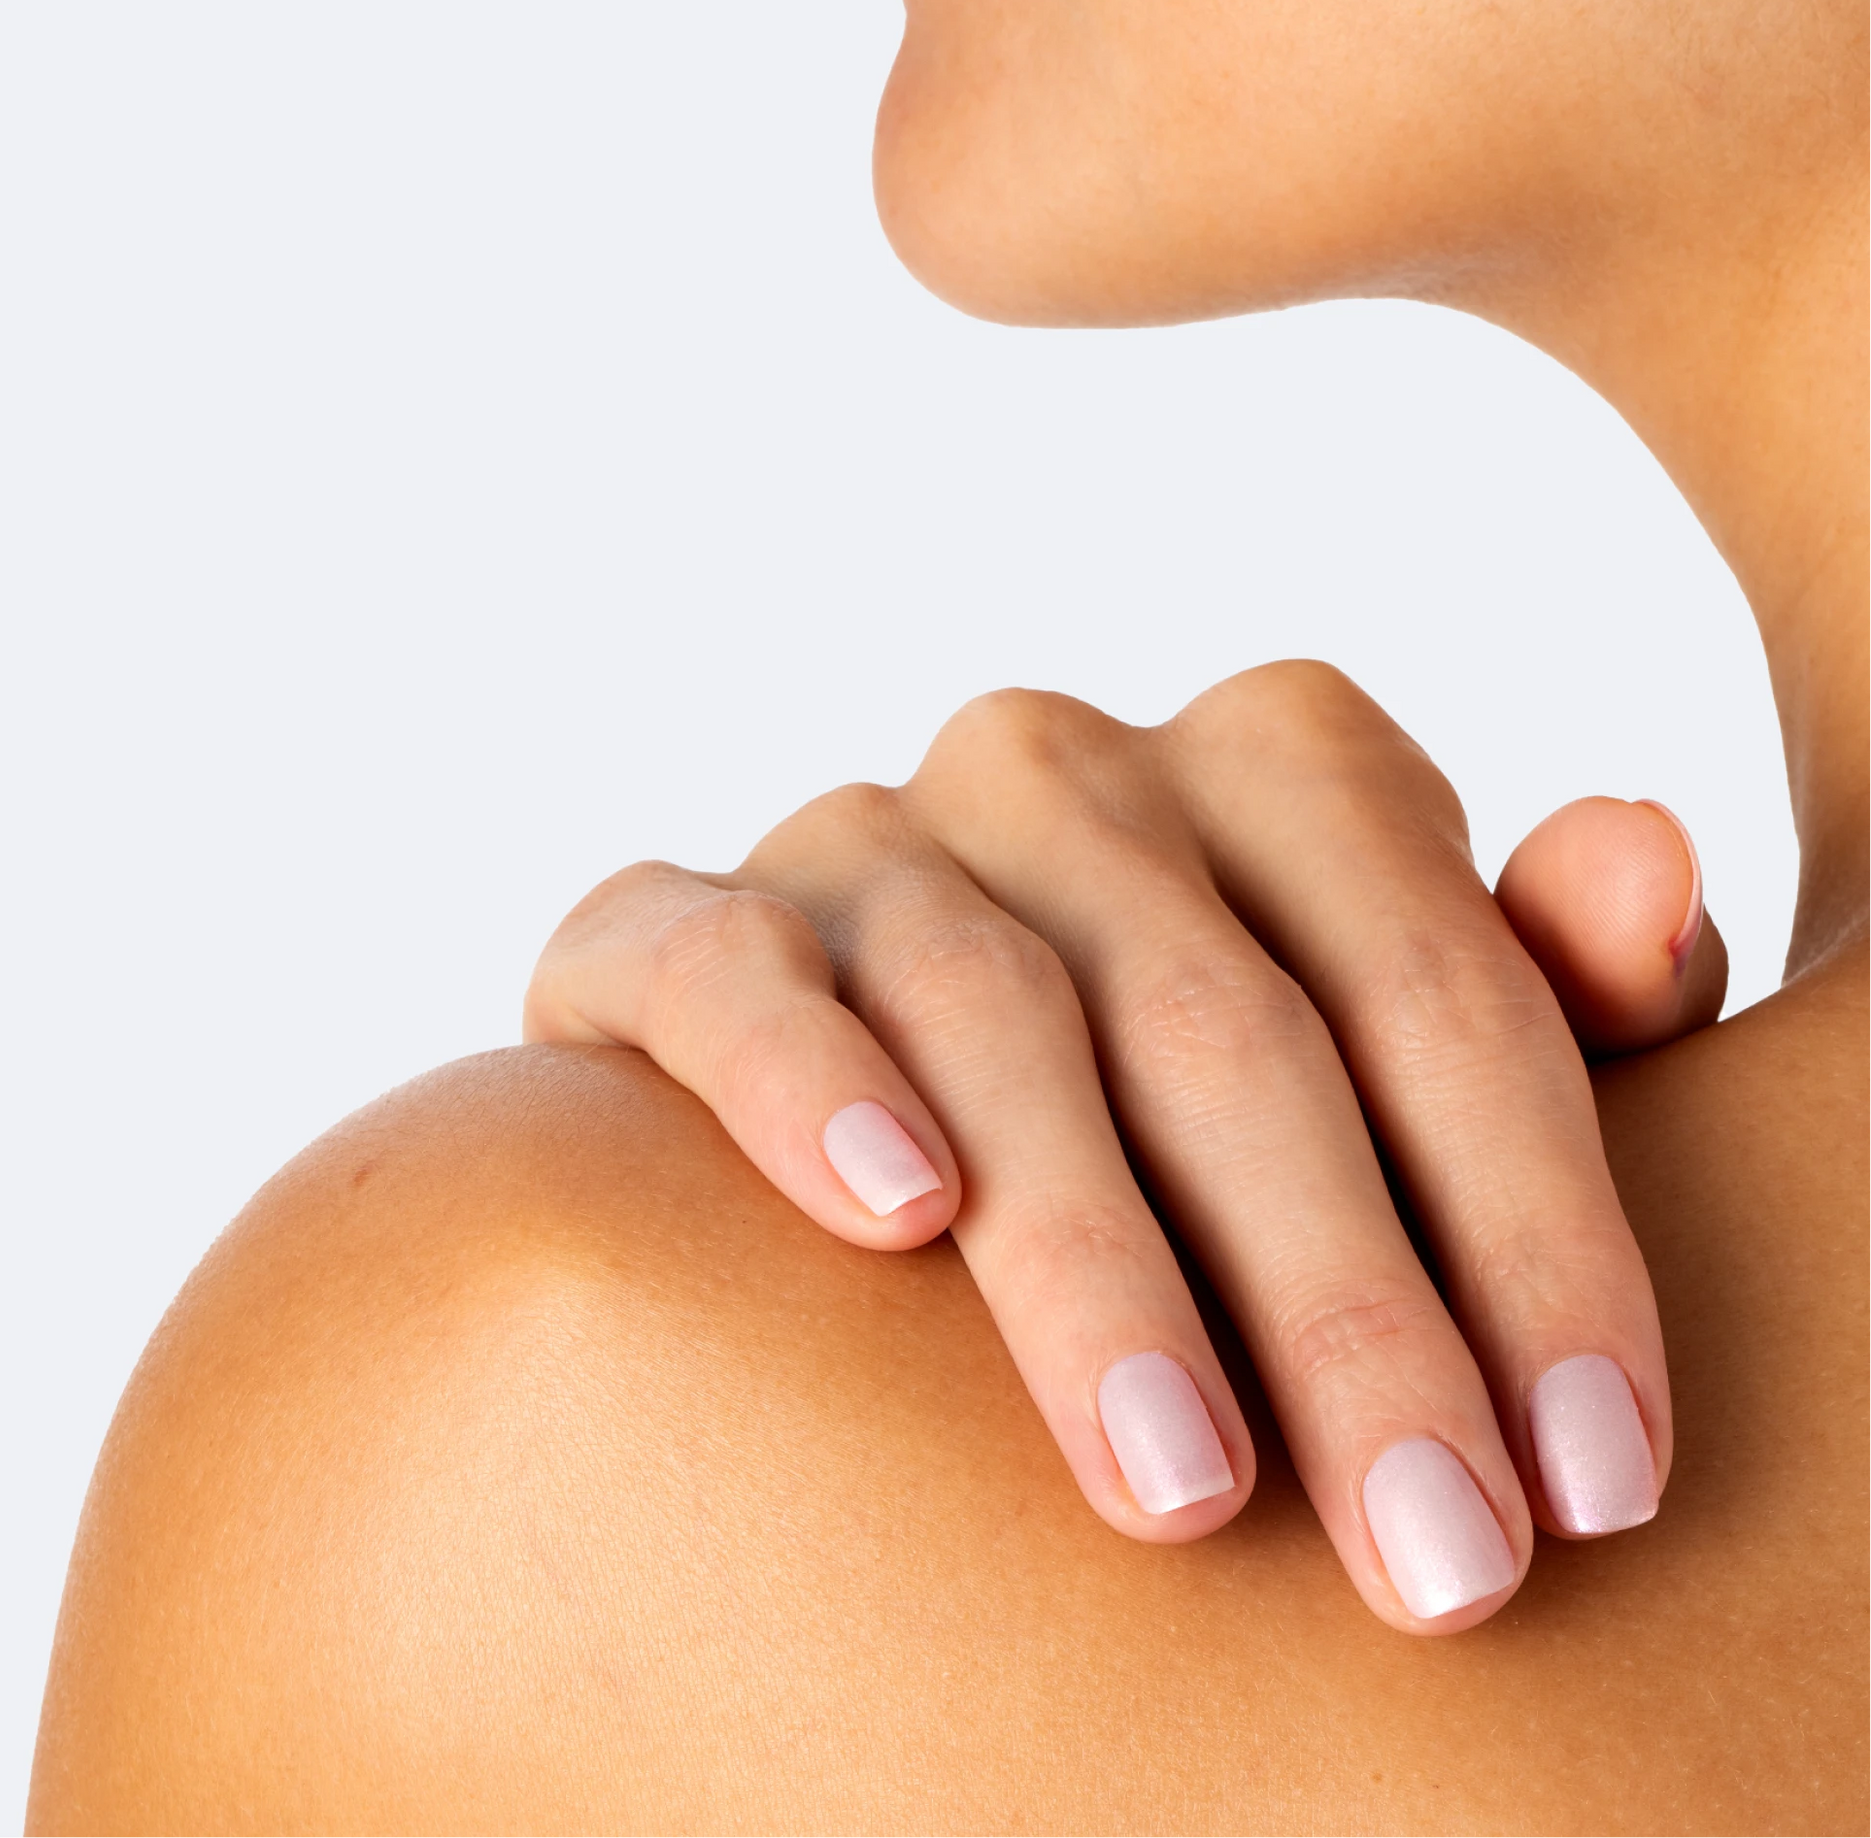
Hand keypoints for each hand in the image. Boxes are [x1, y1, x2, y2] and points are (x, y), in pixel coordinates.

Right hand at [526, 663, 1724, 1632]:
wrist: (883, 1070)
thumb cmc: (1206, 1100)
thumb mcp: (1401, 1046)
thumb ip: (1539, 985)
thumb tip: (1646, 866)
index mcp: (1274, 761)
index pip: (1441, 978)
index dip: (1539, 1226)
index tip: (1595, 1476)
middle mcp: (1062, 768)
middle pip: (1227, 1019)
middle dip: (1343, 1301)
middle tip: (1433, 1557)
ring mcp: (865, 835)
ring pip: (989, 1008)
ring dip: (1095, 1252)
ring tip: (1181, 1478)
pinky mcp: (671, 924)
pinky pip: (723, 963)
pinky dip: (802, 1074)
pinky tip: (891, 1209)